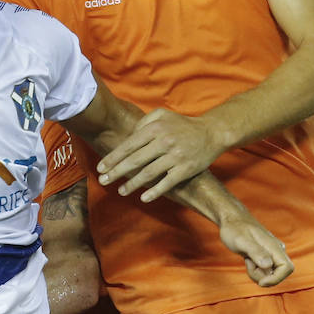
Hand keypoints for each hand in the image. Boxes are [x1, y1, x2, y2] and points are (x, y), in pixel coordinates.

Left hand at [98, 109, 221, 201]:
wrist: (212, 132)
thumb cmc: (182, 125)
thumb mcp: (162, 115)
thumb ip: (143, 123)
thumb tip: (126, 138)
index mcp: (156, 129)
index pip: (129, 145)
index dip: (113, 158)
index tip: (100, 167)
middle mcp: (164, 142)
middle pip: (135, 160)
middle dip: (116, 172)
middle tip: (103, 181)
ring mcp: (176, 156)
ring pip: (149, 173)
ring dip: (132, 184)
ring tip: (120, 191)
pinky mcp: (186, 169)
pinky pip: (168, 183)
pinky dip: (155, 191)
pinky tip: (143, 198)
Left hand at [218, 212, 292, 286]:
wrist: (232, 220)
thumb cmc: (235, 228)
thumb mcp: (242, 241)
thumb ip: (256, 252)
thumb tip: (268, 265)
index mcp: (274, 247)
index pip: (287, 268)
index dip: (276, 279)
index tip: (261, 282)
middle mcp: (276, 251)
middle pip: (278, 274)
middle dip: (263, 277)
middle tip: (248, 264)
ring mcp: (271, 254)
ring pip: (269, 274)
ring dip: (256, 273)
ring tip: (247, 258)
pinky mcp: (264, 257)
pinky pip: (263, 271)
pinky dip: (254, 270)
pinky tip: (248, 258)